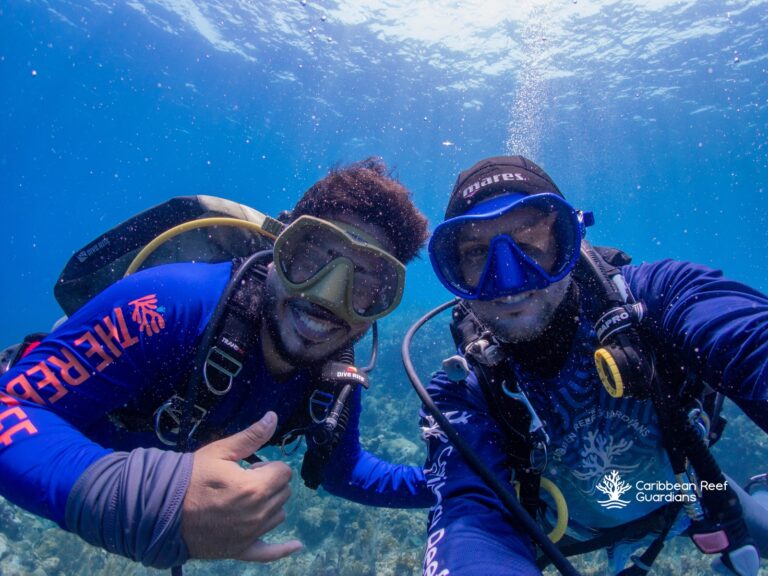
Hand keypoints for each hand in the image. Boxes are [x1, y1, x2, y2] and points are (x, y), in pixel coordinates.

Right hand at [181, 411, 302, 561]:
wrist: (162, 509)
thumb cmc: (192, 476)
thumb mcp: (221, 451)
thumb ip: (251, 437)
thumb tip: (273, 417)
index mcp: (255, 488)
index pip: (284, 472)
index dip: (268, 466)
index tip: (250, 467)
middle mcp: (257, 514)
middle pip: (283, 492)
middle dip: (269, 483)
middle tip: (243, 481)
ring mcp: (250, 535)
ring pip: (278, 515)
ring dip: (269, 505)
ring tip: (243, 499)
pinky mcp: (240, 550)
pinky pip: (268, 553)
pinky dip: (282, 549)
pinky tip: (296, 545)